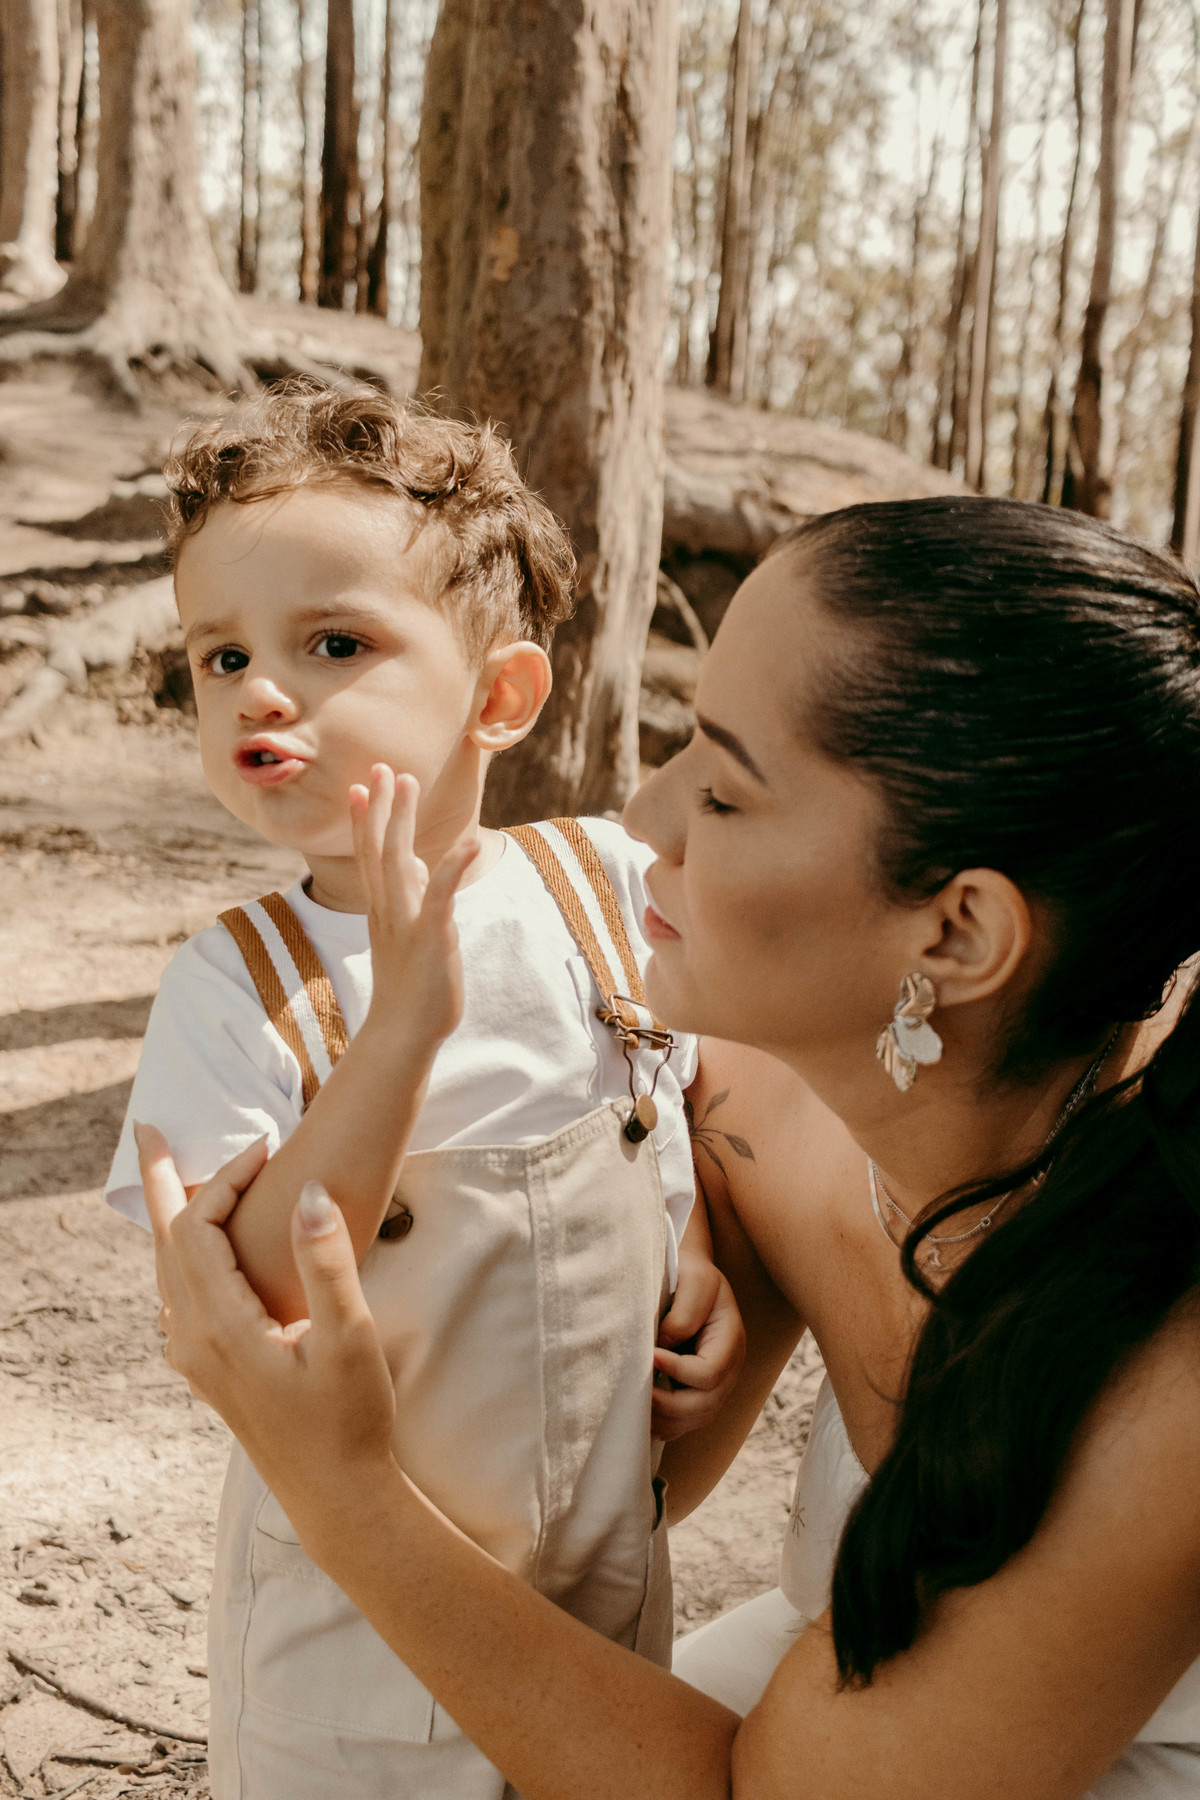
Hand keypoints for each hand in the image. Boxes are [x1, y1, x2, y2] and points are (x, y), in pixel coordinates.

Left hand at [135, 1123, 396, 1542]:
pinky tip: (200, 1251)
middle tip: (151, 1130)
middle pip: (164, 1242)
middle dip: (162, 1181)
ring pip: (167, 1270)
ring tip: (175, 1178)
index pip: (199, 1228)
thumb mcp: (349, 1337)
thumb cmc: (350, 1419)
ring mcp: (195, 1360)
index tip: (269, 1145)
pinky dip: (183, 1254)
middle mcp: (192, 1341)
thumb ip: (327, 1262)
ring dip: (170, 1217)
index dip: (227, 1177)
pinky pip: (179, 1295)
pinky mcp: (209, 1371)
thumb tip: (308, 1191)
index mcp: (220, 1327)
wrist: (337, 1495)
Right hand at [349, 765, 478, 1050]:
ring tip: (407, 782)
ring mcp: (406, 921)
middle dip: (379, 806)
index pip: (368, 857)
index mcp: (382, 911)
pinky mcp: (431, 935)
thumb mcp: (410, 936)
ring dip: (402, 820)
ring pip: (399, 860)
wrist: (403, 1033)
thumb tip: (420, 866)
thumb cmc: (411, 988)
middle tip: (381, 768)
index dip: (364, 820)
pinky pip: (442, 894)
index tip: (359, 787)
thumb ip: (413, 899)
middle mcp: (388, 910)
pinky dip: (454, 865)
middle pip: (378, 849)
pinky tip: (469, 841)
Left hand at [651, 1255, 745, 1441]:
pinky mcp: (699, 1392)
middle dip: (669, 1404)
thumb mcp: (694, 1279)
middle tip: (637, 1390)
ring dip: (665, 1419)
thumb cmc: (691, 1274)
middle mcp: (729, 1368)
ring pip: (696, 1419)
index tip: (650, 1356)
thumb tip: (664, 1349)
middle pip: (706, 1405)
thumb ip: (684, 1313)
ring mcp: (716, 1384)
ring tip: (637, 1404)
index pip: (709, 1373)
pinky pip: (686, 1422)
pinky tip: (643, 1415)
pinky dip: (665, 1424)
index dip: (678, 1371)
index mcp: (731, 1340)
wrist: (690, 1277)